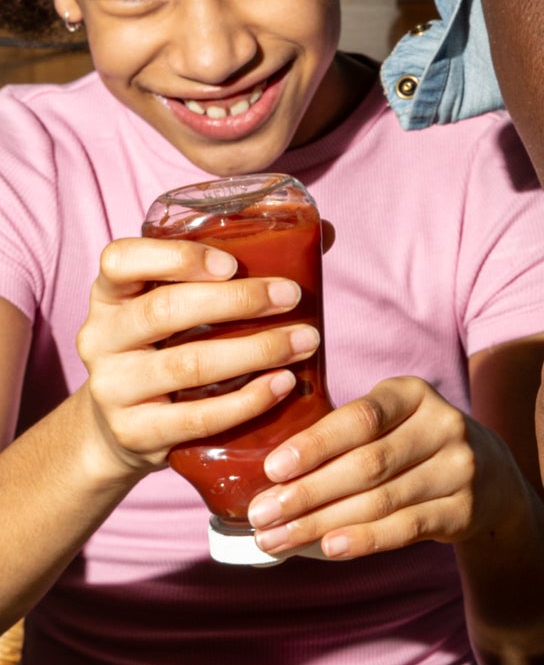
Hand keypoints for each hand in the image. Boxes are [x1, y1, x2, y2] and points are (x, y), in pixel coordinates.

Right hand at [75, 238, 320, 482]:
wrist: (123, 429)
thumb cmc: (168, 349)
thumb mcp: (178, 307)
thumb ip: (235, 271)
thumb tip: (322, 233)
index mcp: (110, 294)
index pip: (120, 259)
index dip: (175, 257)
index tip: (231, 263)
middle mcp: (101, 337)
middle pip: (165, 310)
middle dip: (238, 301)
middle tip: (292, 297)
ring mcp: (113, 388)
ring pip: (188, 365)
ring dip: (256, 351)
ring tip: (305, 341)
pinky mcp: (135, 432)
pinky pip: (198, 417)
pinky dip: (247, 400)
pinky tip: (282, 385)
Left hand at [244, 377, 515, 559]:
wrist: (490, 476)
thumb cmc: (412, 446)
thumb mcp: (389, 421)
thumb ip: (342, 435)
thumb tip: (270, 475)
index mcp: (413, 394)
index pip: (361, 418)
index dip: (315, 445)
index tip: (273, 469)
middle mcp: (443, 426)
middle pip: (367, 464)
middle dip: (307, 493)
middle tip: (262, 515)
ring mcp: (459, 469)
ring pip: (381, 500)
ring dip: (322, 523)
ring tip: (278, 539)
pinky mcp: (464, 509)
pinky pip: (406, 527)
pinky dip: (365, 539)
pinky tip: (329, 548)